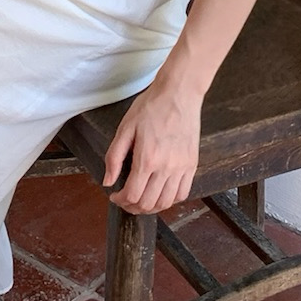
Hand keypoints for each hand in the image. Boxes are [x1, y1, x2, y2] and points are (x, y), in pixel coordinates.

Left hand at [104, 75, 202, 213]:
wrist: (179, 93)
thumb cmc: (151, 107)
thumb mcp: (125, 128)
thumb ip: (114, 157)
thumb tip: (108, 181)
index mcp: (147, 158)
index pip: (132, 195)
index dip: (120, 200)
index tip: (115, 195)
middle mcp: (166, 167)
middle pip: (148, 203)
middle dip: (133, 207)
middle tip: (125, 200)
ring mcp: (182, 167)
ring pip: (166, 203)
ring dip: (151, 207)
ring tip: (142, 200)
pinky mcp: (192, 164)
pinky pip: (183, 193)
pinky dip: (170, 200)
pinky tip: (160, 193)